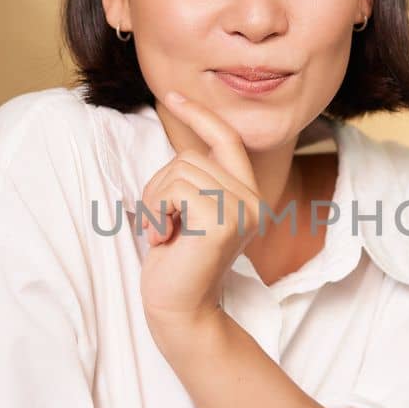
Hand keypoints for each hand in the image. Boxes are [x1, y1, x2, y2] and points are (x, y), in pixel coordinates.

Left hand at [138, 91, 262, 338]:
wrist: (180, 311)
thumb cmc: (176, 265)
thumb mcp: (188, 215)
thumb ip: (193, 182)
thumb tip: (179, 148)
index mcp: (247, 196)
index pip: (228, 140)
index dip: (201, 115)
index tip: (172, 96)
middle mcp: (253, 200)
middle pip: (192, 156)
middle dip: (160, 185)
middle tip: (160, 224)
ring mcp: (242, 210)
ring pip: (180, 170)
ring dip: (156, 201)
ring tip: (162, 234)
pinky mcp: (223, 222)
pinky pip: (175, 190)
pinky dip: (157, 212)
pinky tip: (163, 240)